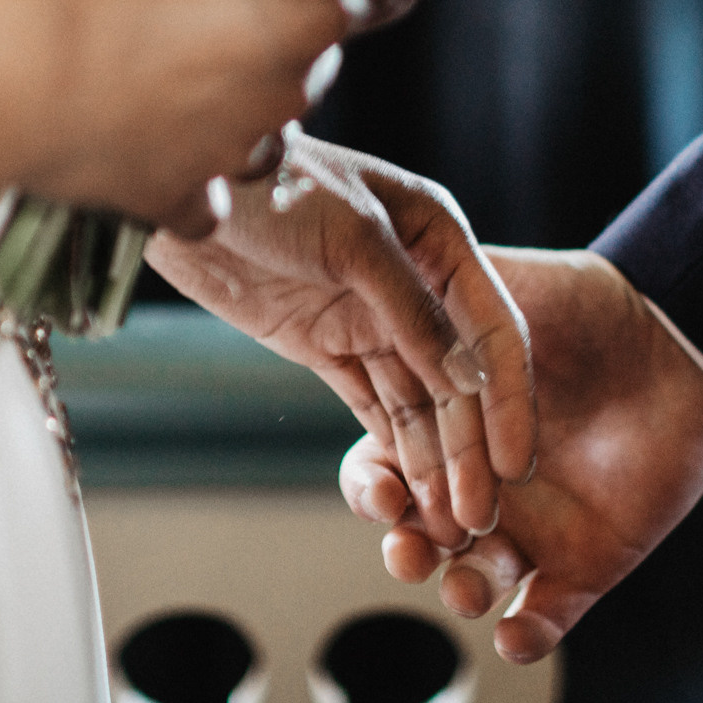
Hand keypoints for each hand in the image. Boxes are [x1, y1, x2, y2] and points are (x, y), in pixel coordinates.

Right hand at [0, 0, 346, 234]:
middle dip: (279, 20)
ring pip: (269, 127)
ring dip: (239, 96)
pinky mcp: (173, 198)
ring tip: (176, 63)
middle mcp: (289, 87)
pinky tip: (150, 135)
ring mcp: (234, 152)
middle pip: (318, 51)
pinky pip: (206, 192)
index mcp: (304, 0)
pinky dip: (189, 167)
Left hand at [145, 133, 534, 550]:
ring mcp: (368, 314)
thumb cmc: (274, 183)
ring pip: (417, 399)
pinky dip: (391, 448)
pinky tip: (412, 491)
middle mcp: (415, 281)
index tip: (515, 461)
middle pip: (457, 376)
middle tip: (480, 513)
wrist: (187, 185)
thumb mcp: (355, 239)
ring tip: (451, 520)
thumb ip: (413, 312)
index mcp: (440, 239)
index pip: (492, 329)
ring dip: (436, 458)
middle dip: (470, 447)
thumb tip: (468, 379)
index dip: (507, 398)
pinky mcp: (324, 342)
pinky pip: (370, 404)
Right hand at [341, 247, 702, 663]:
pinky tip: (515, 634)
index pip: (382, 474)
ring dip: (461, 592)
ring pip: (473, 581)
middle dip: (407, 551)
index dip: (372, 490)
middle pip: (418, 537)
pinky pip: (546, 614)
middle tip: (412, 551)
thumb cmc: (582, 306)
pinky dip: (527, 635)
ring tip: (467, 588)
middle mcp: (478, 487)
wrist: (675, 336)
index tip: (383, 495)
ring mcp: (531, 529)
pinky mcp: (585, 562)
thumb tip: (372, 287)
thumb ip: (428, 299)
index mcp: (444, 432)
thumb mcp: (490, 291)